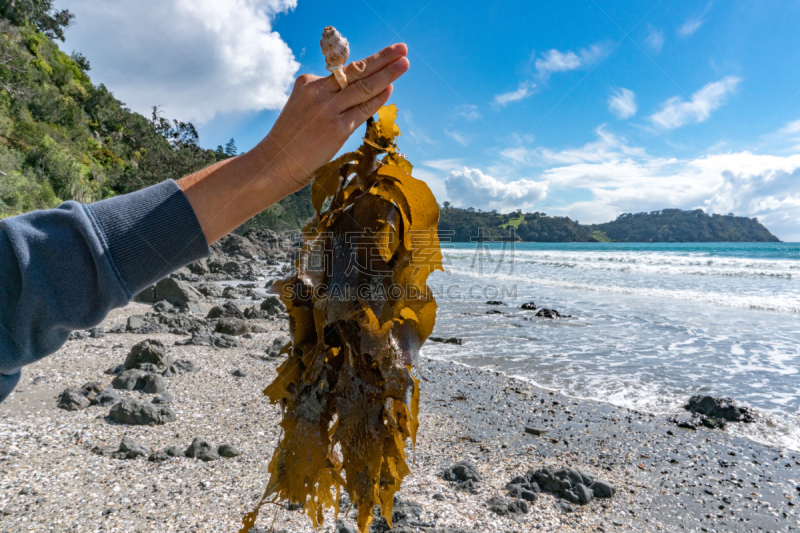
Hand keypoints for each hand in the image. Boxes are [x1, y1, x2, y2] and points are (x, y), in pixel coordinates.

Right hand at [253, 43, 409, 191]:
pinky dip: (378, 98)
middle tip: (402, 48)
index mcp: (308, 82)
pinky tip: (390, 88)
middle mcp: (318, 92)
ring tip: (404, 63)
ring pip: (364, 86)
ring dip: (387, 74)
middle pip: (356, 70)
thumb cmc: (291, 138)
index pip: (343, 69)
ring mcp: (328, 110)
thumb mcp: (301, 107)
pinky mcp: (337, 129)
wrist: (276, 162)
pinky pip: (363, 109)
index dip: (366, 61)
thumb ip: (323, 96)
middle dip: (382, 58)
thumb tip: (352, 90)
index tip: (384, 52)